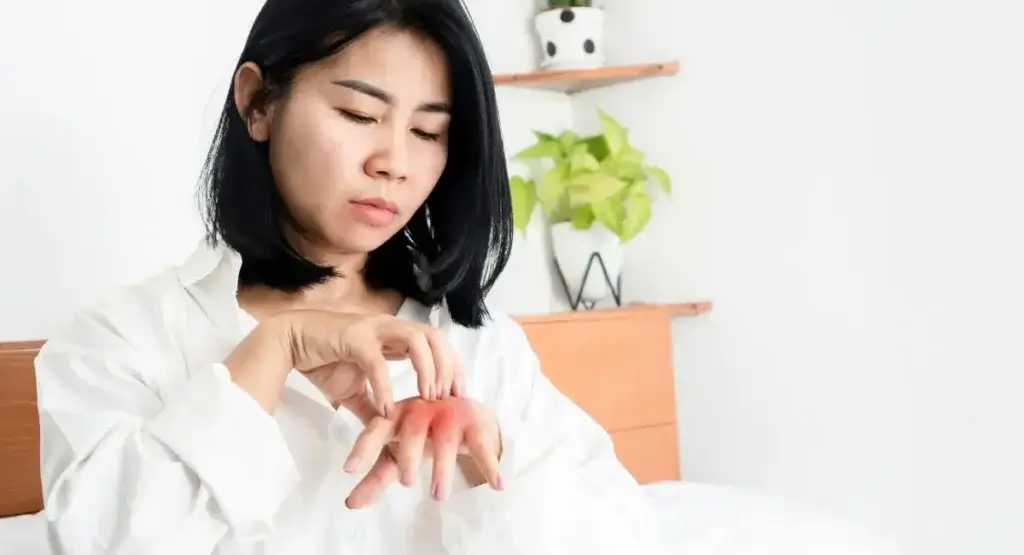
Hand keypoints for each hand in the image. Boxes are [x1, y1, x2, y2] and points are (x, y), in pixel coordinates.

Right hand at [225, 309, 460, 415]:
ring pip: (416, 340)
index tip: (459, 394)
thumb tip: (390, 432)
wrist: (288, 344)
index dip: (452, 366)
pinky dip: (386, 387)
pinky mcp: (353, 338)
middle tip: (449, 398)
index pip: (436, 343)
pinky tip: (387, 408)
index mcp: (394, 336)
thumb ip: (375, 407)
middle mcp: (389, 328)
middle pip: (435, 337)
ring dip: (428, 369)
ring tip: (428, 398)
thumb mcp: (356, 392)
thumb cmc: (323, 362)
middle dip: (448, 366)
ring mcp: (373, 330)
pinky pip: (377, 362)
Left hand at [342, 396, 502, 508]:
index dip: (363, 447)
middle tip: (406, 482)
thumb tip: (350, 504)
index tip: (349, 469)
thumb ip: (376, 477)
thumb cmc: (424, 434)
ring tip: (438, 496)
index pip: (376, 429)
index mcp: (397, 416)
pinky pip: (481, 445)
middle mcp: (422, 409)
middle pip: (412, 430)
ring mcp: (450, 414)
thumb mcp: (398, 452)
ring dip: (442, 469)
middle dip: (408, 455)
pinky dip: (489, 465)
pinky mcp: (476, 423)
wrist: (467, 411)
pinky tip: (497, 484)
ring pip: (445, 440)